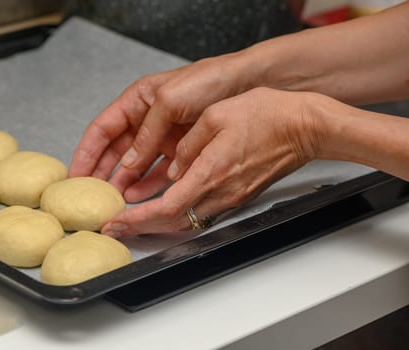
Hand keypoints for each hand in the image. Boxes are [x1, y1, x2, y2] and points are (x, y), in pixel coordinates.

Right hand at [68, 53, 254, 201]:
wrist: (244, 83)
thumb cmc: (207, 81)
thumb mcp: (170, 101)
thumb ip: (147, 133)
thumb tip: (129, 163)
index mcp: (136, 101)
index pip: (102, 130)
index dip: (86, 152)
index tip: (75, 174)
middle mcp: (145, 120)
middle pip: (114, 151)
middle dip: (100, 172)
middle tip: (89, 195)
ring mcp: (161, 136)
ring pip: (134, 164)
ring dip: (122, 182)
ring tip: (112, 200)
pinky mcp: (178, 149)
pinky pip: (157, 170)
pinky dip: (147, 184)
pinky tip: (137, 195)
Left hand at [101, 87, 321, 235]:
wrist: (305, 128)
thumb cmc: (268, 116)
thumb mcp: (217, 115)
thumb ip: (189, 144)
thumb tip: (174, 165)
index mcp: (210, 172)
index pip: (165, 207)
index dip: (136, 218)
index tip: (116, 221)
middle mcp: (220, 192)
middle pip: (172, 222)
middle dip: (139, 228)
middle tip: (113, 227)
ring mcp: (230, 197)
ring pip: (185, 221)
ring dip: (155, 224)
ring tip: (130, 221)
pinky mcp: (236, 195)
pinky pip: (200, 212)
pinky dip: (175, 215)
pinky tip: (161, 207)